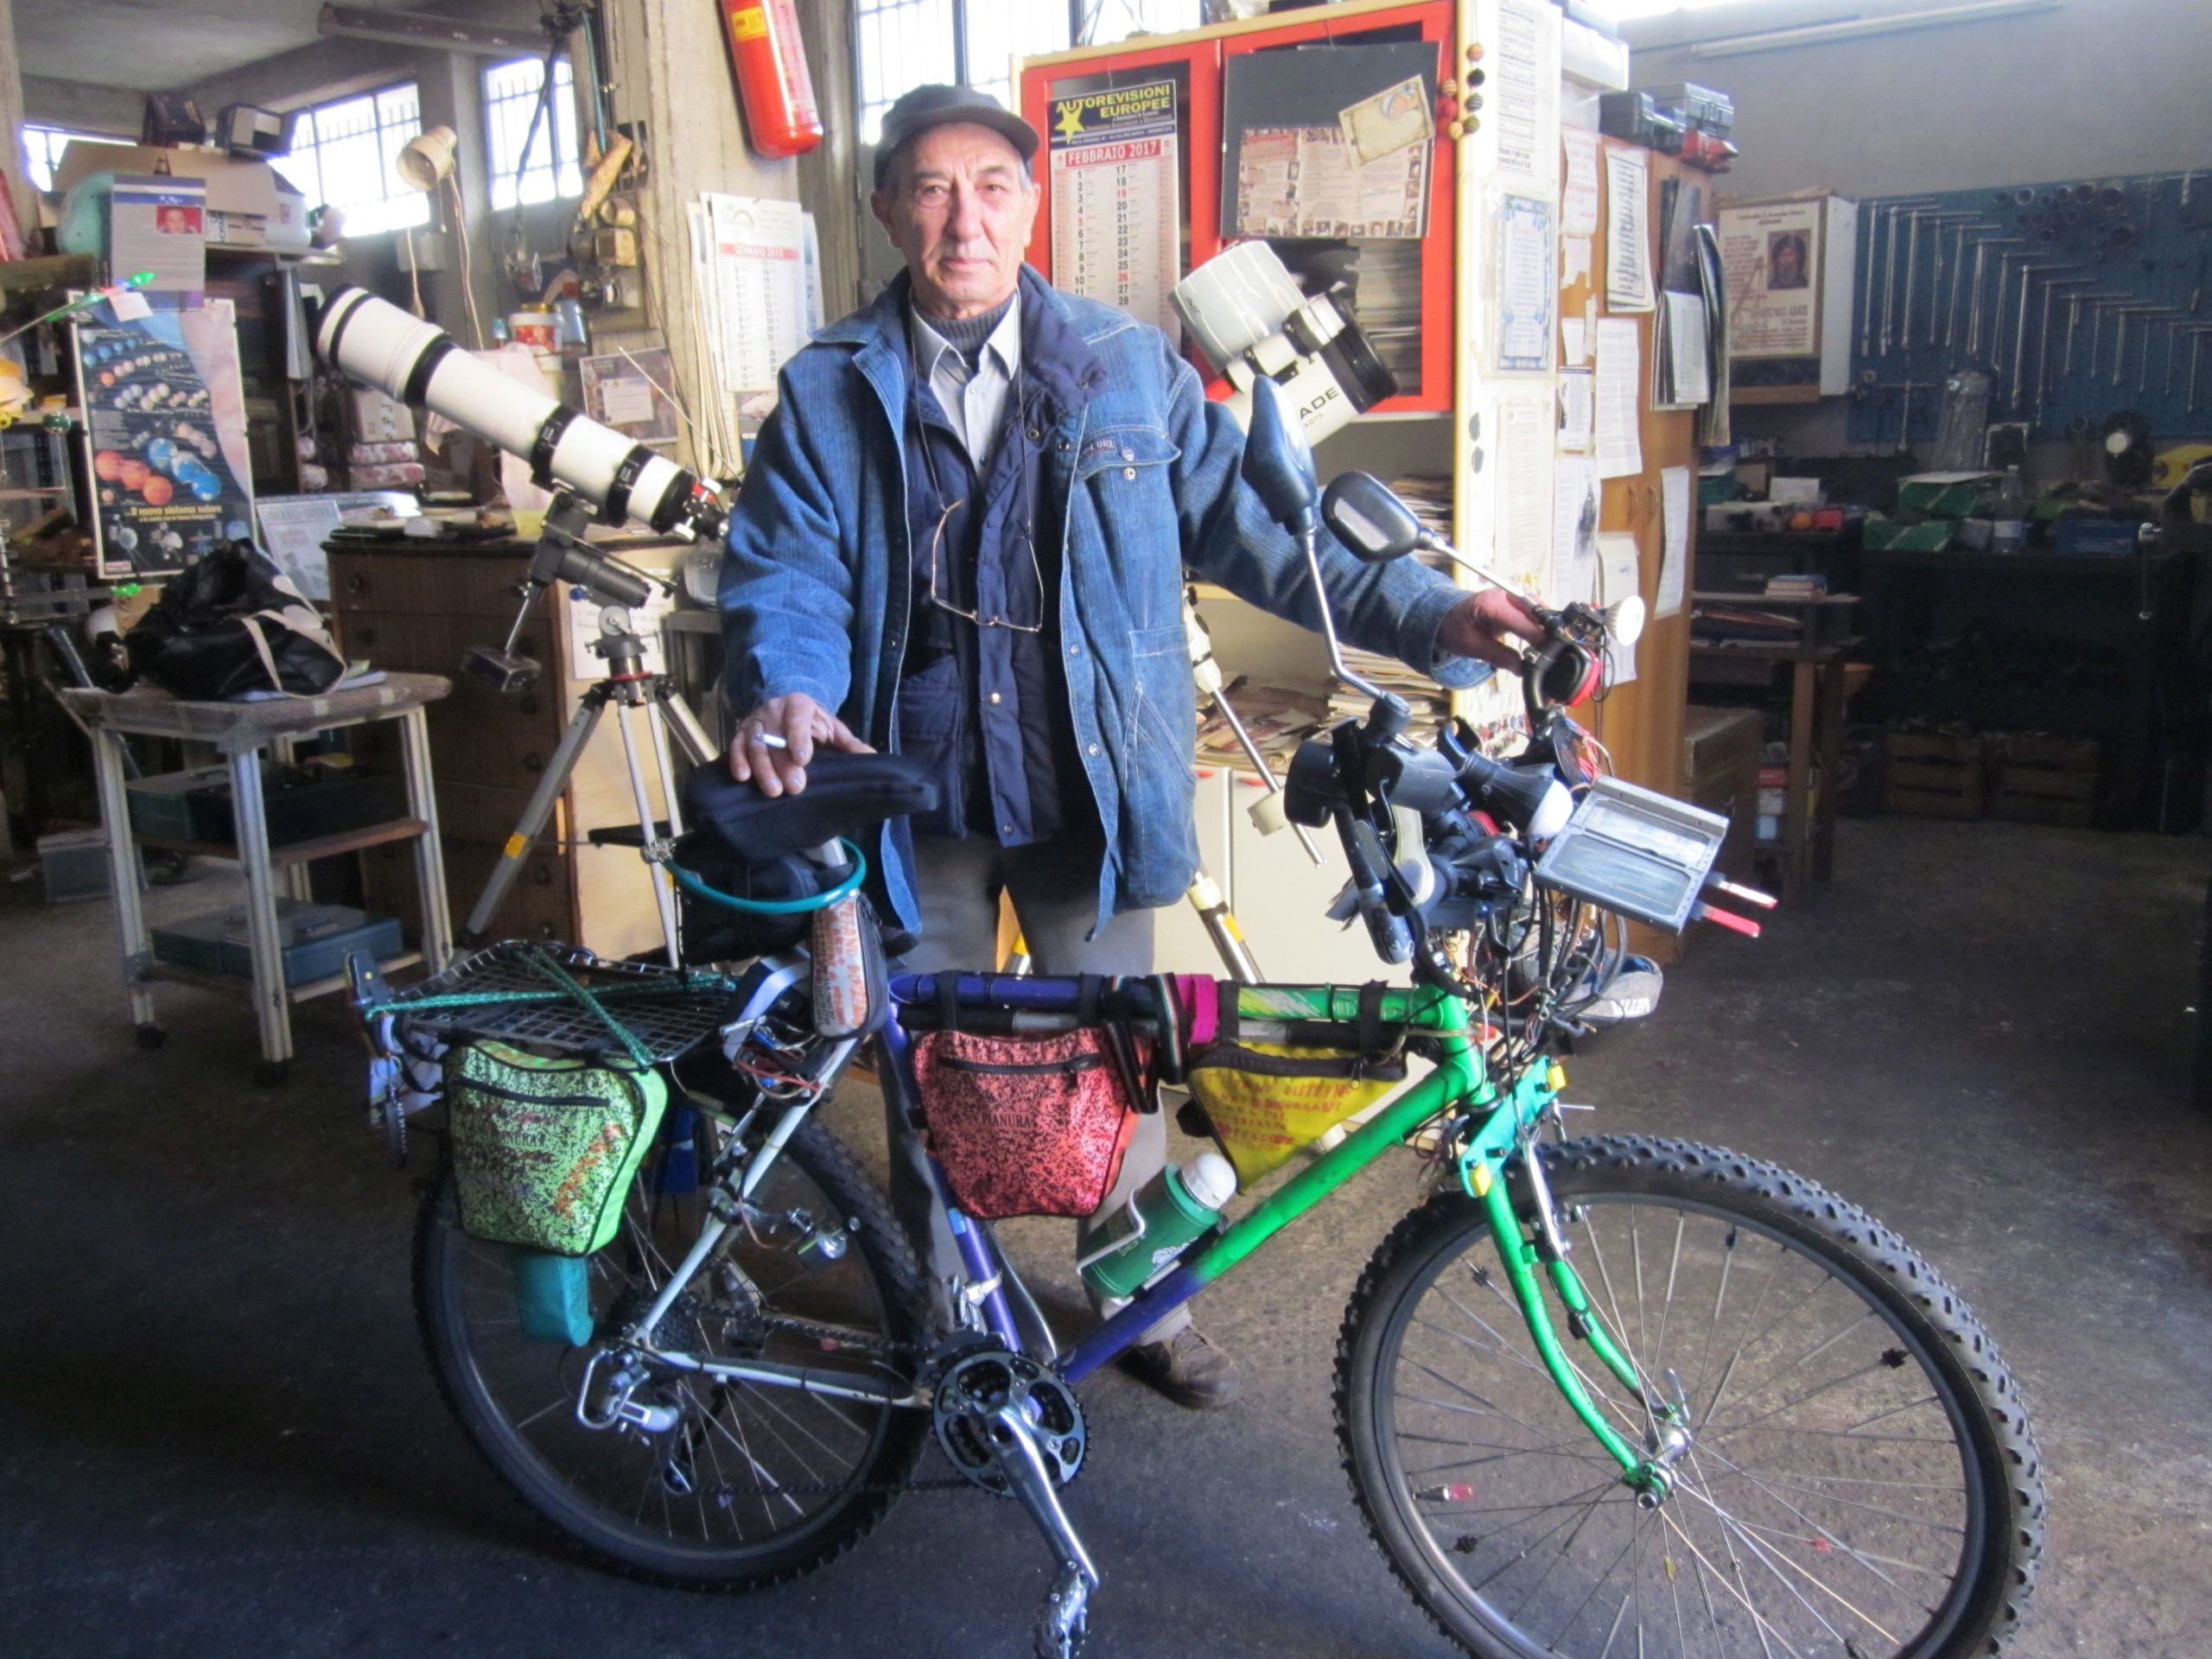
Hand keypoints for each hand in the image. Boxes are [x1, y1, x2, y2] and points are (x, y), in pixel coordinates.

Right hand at [728, 693, 872, 797]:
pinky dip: (737, 761)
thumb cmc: (813, 724)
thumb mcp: (833, 729)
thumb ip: (849, 744)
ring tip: (773, 791)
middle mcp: (774, 709)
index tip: (804, 760)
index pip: (797, 717)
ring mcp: (755, 721)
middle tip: (795, 787)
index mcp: (799, 704)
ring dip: (763, 768)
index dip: (798, 738)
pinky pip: (736, 746)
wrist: (787, 709)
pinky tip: (743, 777)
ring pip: (755, 744)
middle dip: (784, 764)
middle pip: (775, 737)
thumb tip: (871, 757)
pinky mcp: (741, 733)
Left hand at [1437, 589, 1548, 671]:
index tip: (1548, 652)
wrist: (1445, 616)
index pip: (1521, 619)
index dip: (1536, 636)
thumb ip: (1498, 656)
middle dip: (1547, 630)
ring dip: (1547, 625)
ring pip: (1538, 608)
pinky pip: (1534, 610)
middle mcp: (1504, 596)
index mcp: (1490, 604)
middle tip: (1557, 650)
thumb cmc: (1454, 628)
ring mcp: (1511, 597)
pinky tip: (1547, 638)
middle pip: (1535, 609)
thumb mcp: (1471, 646)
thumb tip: (1522, 668)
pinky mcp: (1514, 603)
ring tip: (1554, 646)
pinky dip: (1541, 624)